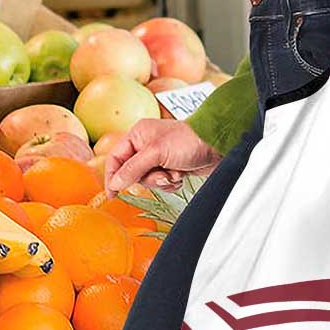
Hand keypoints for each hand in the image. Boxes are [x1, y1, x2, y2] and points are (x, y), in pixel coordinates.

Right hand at [104, 119, 221, 195]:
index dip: (112, 176)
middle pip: (132, 173)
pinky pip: (161, 183)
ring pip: (148, 180)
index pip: (115, 158)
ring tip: (175, 173)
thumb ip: (133, 168)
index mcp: (138, 135)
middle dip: (148, 178)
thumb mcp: (156, 153)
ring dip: (162, 181)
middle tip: (162, 174)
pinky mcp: (171, 167)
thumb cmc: (189, 140)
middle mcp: (146, 145)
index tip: (112, 194)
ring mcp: (159, 157)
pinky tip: (181, 175)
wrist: (217, 145)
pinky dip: (171, 183)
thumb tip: (115, 182)